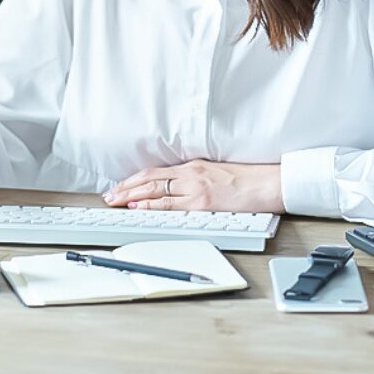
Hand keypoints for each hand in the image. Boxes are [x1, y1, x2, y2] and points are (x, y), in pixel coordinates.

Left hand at [102, 159, 282, 212]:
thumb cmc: (243, 180)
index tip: (119, 187)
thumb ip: (193, 177)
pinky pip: (171, 204)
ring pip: (155, 190)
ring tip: (115, 201)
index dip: (134, 180)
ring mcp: (194, 188)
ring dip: (132, 196)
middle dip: (126, 188)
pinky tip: (139, 208)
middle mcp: (190, 174)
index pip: (154, 172)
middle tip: (109, 195)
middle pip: (149, 179)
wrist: (264, 183)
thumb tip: (174, 187)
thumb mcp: (213, 172)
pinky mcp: (202, 202)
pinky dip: (152, 206)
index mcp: (192, 166)